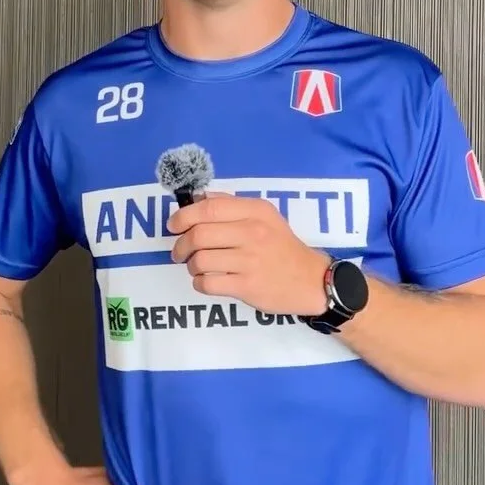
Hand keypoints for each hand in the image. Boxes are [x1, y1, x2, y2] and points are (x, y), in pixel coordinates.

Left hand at [168, 193, 328, 315]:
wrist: (311, 280)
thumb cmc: (283, 246)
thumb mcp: (265, 216)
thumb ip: (232, 204)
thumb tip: (199, 197)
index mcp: (255, 211)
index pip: (209, 207)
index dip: (183, 216)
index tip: (173, 225)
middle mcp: (252, 233)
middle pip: (199, 235)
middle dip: (181, 245)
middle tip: (179, 252)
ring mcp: (250, 261)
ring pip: (200, 260)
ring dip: (191, 266)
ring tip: (197, 267)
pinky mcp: (247, 286)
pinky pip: (208, 284)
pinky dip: (200, 283)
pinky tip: (207, 281)